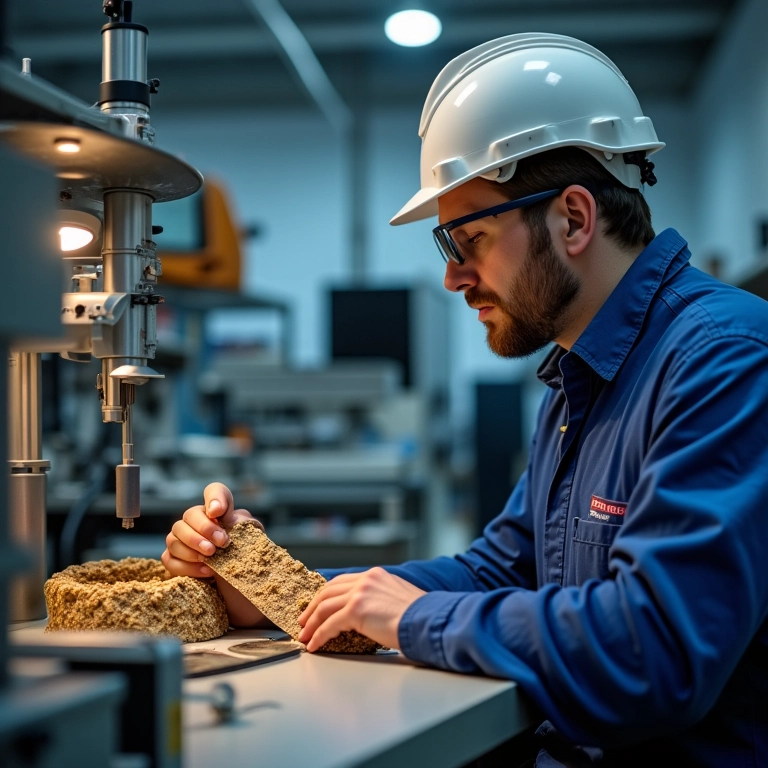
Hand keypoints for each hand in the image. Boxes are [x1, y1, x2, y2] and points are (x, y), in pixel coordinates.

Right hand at [161, 482, 260, 578]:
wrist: (236, 579)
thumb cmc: (241, 554)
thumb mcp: (248, 536)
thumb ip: (239, 519)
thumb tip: (214, 511)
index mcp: (217, 511)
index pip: (215, 491)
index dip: (215, 497)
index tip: (218, 512)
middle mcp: (195, 521)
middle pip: (188, 515)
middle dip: (204, 530)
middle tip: (220, 543)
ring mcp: (179, 540)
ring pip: (174, 539)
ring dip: (193, 549)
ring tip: (211, 558)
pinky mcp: (173, 559)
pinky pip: (170, 560)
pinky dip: (187, 566)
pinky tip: (206, 570)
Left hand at [297, 567, 425, 651]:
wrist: (428, 621)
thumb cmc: (420, 616)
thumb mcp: (398, 598)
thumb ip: (380, 600)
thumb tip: (368, 615)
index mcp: (376, 575)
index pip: (342, 582)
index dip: (327, 595)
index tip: (317, 606)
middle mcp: (366, 579)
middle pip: (329, 591)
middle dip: (313, 607)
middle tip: (304, 620)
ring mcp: (360, 593)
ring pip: (325, 606)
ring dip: (312, 623)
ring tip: (305, 635)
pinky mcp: (356, 610)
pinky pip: (330, 624)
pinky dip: (319, 635)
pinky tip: (315, 645)